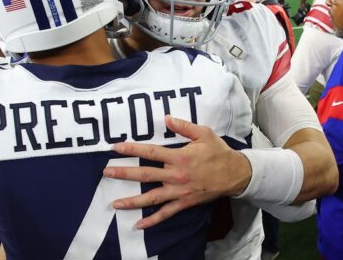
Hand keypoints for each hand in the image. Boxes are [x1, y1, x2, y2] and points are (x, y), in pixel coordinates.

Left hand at [103, 115, 251, 228]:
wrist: (236, 174)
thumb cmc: (218, 151)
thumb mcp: (204, 133)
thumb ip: (184, 126)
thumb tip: (166, 118)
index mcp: (179, 157)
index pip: (150, 152)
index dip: (132, 149)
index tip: (116, 148)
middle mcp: (176, 175)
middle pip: (145, 175)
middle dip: (124, 174)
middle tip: (106, 173)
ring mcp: (179, 191)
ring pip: (151, 198)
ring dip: (132, 201)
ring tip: (115, 203)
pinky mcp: (184, 203)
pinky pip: (166, 213)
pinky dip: (152, 220)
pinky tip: (138, 224)